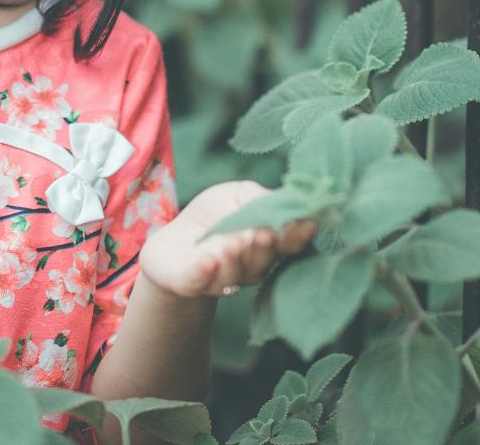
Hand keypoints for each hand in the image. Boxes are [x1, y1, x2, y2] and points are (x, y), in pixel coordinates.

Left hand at [135, 180, 318, 298]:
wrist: (173, 237)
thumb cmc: (214, 214)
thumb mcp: (239, 195)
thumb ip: (261, 199)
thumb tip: (287, 203)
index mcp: (267, 245)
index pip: (288, 243)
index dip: (298, 236)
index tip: (306, 224)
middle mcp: (249, 267)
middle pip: (263, 261)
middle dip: (265, 247)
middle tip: (263, 233)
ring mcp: (221, 278)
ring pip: (233, 274)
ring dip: (235, 259)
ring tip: (232, 244)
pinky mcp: (190, 283)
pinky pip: (198, 281)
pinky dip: (204, 272)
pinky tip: (208, 260)